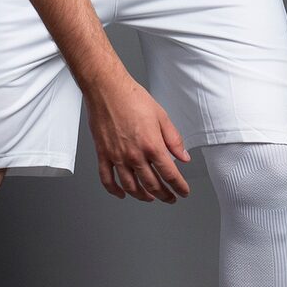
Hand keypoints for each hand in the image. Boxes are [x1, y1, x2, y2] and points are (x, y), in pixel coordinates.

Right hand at [85, 73, 189, 201]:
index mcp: (152, 145)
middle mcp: (134, 155)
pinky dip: (114, 191)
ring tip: (149, 198)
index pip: (170, 174)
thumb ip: (174, 140)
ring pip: (131, 187)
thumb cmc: (132, 98)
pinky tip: (122, 194)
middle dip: (164, 195)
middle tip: (169, 197)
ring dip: (142, 196)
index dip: (179, 187)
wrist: (107, 89)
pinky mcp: (103, 154)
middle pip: (152, 185)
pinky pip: (107, 179)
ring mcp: (117, 156)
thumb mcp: (162, 116)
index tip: (183, 192)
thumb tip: (184, 157)